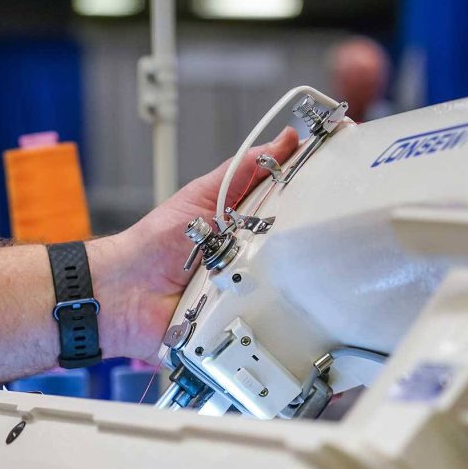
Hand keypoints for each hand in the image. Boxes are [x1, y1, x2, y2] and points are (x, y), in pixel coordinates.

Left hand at [93, 127, 298, 361]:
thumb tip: (284, 139)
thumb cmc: (155, 245)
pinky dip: (267, 320)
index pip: (297, 214)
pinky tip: (256, 307)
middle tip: (291, 235)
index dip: (320, 203)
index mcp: (252, 228)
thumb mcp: (201, 196)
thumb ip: (243, 170)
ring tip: (256, 271)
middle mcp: (258, 262)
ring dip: (282, 283)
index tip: (343, 185)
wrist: (124, 295)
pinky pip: (271, 328)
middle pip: (302, 255)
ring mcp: (254, 296)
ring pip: (292, 292)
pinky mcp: (246, 329)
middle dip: (306, 247)